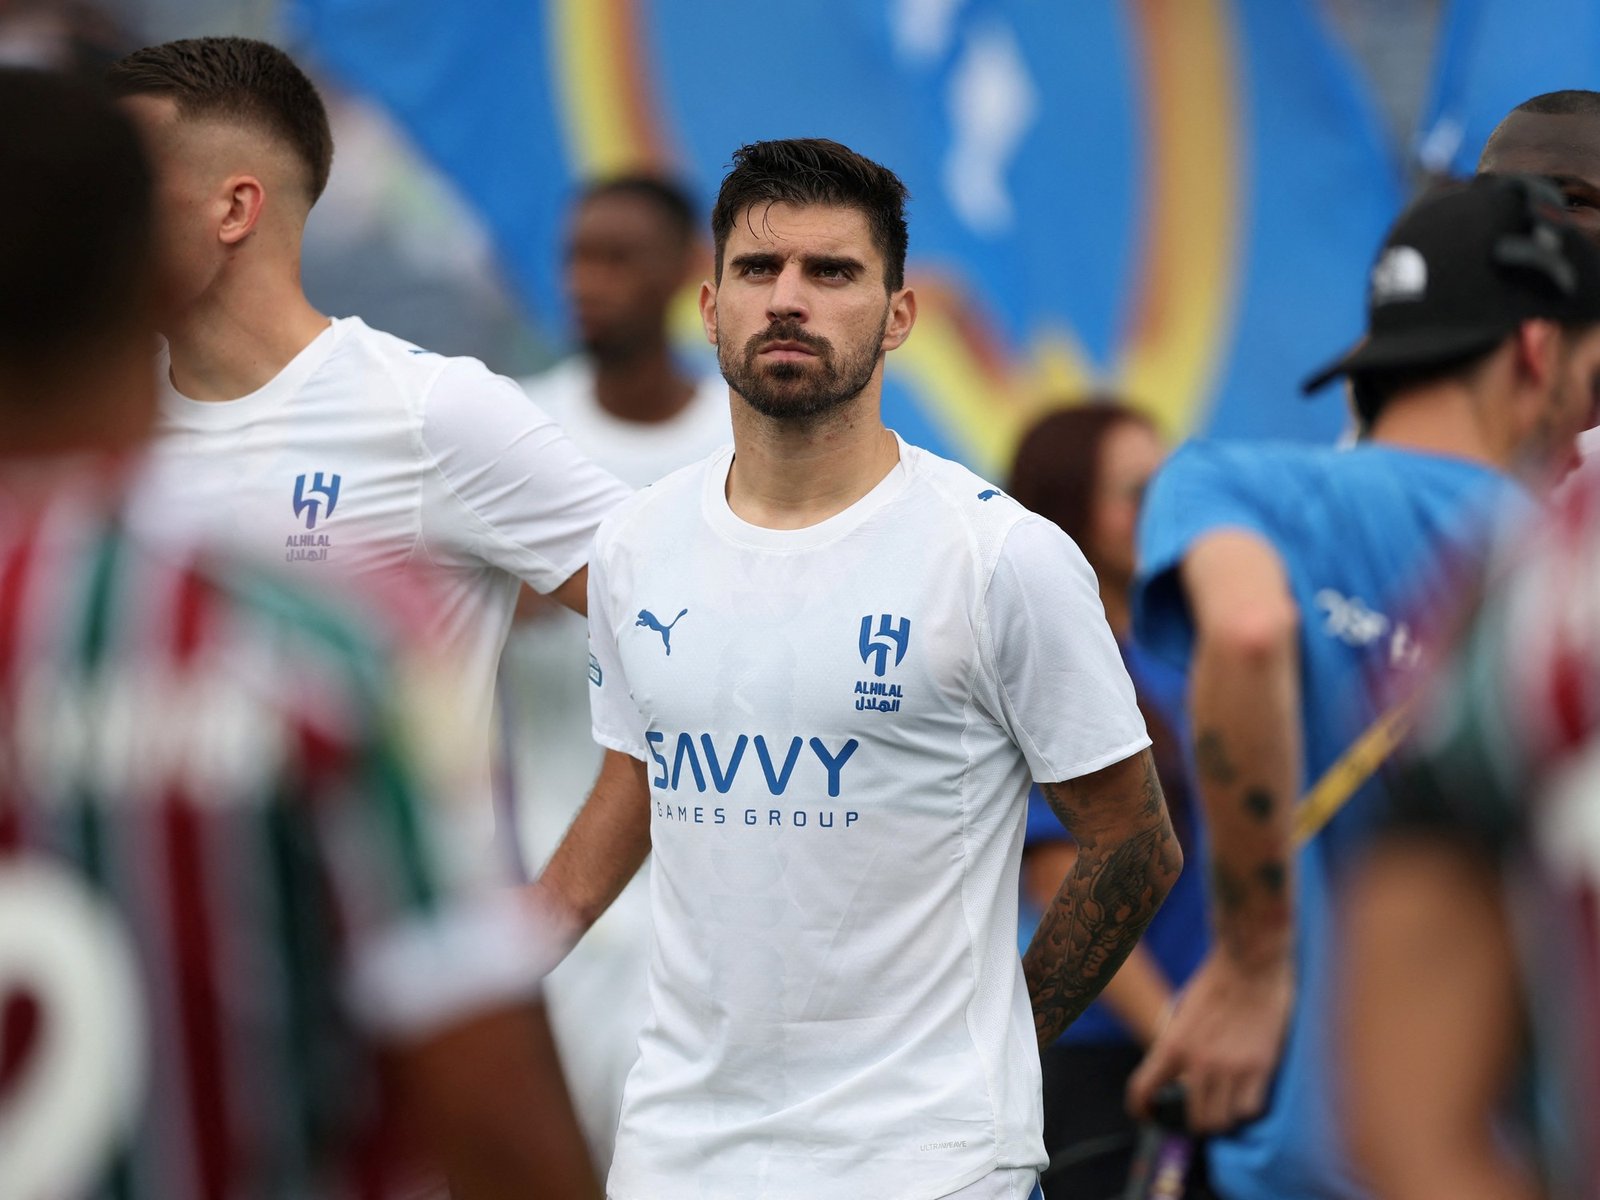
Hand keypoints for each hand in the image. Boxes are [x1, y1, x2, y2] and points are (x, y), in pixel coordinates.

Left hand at [1126, 948, 1293, 1132]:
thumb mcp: (1184, 1014)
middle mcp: (1200, 1062)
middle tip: (1199, 1113)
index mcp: (1173, 1044)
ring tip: (1224, 1107)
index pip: (1144, 1089)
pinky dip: (1246, 1108)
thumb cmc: (1216, 981)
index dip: (1140, 1108)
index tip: (1147, 1113)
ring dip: (1222, 1118)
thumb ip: (1180, 1045)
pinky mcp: (1261, 1067)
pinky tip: (1245, 1095)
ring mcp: (1232, 1067)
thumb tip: (1180, 1076)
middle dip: (1193, 1121)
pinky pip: (1250, 1109)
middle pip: (1195, 1120)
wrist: (1250, 962)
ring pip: (1223, 1121)